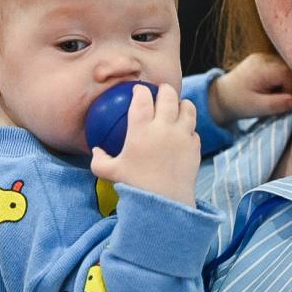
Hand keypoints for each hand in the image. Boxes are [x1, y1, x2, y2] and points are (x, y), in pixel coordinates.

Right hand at [90, 83, 199, 206]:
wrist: (165, 203)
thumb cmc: (135, 186)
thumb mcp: (111, 173)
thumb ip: (99, 160)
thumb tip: (95, 150)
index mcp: (141, 129)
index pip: (142, 99)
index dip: (140, 90)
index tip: (138, 90)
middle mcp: (163, 127)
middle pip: (168, 96)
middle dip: (164, 89)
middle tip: (161, 90)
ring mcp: (182, 135)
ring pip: (187, 107)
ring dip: (182, 103)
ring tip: (178, 105)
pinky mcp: (195, 146)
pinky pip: (193, 129)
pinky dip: (188, 127)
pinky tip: (183, 131)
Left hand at [209, 52, 291, 125]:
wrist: (221, 95)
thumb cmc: (239, 103)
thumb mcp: (259, 107)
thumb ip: (279, 104)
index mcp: (262, 68)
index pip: (290, 75)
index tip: (286, 103)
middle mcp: (264, 58)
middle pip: (290, 69)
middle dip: (291, 86)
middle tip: (281, 99)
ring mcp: (264, 56)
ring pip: (287, 68)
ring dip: (287, 82)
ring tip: (274, 94)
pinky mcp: (264, 59)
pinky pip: (281, 66)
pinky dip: (281, 78)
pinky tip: (272, 88)